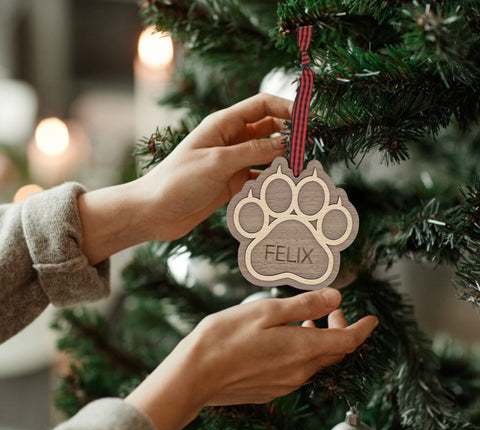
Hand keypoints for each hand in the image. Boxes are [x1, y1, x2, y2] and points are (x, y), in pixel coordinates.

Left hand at [78, 93, 291, 264]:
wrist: (155, 212)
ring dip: (283, 160)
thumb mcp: (217, 162)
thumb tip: (285, 144)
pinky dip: (272, 181)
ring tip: (300, 171)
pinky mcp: (232, 183)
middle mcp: (230, 140)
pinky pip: (259, 177)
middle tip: (308, 149)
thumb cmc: (178, 181)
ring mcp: (232, 162)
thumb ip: (253, 151)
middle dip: (289, 136)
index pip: (262, 105)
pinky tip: (283, 189)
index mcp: (223, 124)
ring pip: (267, 155)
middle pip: (269, 129)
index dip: (287, 107)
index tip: (309, 120)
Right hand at [125, 288, 377, 429]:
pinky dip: (303, 351)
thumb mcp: (268, 311)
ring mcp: (285, 383)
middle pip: (333, 351)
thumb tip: (336, 296)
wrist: (195, 375)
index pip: (347, 341)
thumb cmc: (227, 337)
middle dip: (340, 329)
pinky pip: (298, 370)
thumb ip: (305, 305)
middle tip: (333, 309)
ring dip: (319, 339)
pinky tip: (286, 338)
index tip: (373, 319)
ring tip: (308, 319)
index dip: (363, 329)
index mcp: (303, 350)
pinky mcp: (270, 389)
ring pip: (315, 360)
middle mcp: (300, 371)